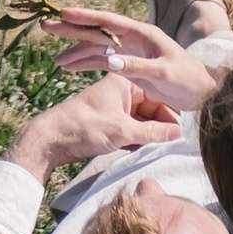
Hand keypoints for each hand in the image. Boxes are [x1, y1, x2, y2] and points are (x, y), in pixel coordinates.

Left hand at [8, 75, 180, 182]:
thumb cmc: (86, 127)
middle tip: (171, 143)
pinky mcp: (107, 122)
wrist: (52, 139)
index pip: (158, 94)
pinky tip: (143, 151)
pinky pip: (130, 129)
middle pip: (150, 107)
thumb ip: (153, 133)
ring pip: (140, 120)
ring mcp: (114, 107)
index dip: (170, 113)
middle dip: (160, 125)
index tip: (180, 132)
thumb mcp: (124, 131)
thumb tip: (178, 134)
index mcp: (126, 81)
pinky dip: (137, 139)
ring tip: (159, 148)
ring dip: (148, 135)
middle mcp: (121, 90)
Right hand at [45, 5, 225, 113]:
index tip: (64, 12)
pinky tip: (69, 68)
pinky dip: (85, 64)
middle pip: (97, 32)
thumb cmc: (188, 79)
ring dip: (76, 51)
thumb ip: (138, 67)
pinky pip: (101, 63)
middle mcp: (133, 40)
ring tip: (54, 57)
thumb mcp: (164, 73)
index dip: (86, 17)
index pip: (109, 22)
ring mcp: (129, 53)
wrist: (201, 93)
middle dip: (72, 29)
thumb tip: (110, 61)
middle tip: (46, 26)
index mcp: (143, 34)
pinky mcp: (128, 67)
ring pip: (96, 48)